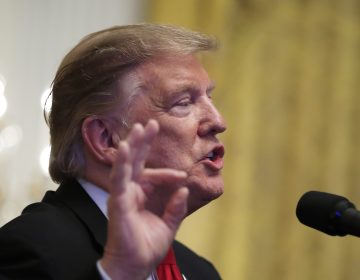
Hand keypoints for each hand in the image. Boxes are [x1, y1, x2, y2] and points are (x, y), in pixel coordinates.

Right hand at [100, 119, 188, 279]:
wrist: (136, 265)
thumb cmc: (147, 246)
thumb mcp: (168, 225)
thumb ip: (176, 207)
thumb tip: (184, 190)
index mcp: (141, 194)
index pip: (154, 175)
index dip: (168, 173)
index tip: (182, 176)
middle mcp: (130, 191)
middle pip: (136, 162)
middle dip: (143, 142)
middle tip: (150, 123)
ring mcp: (123, 194)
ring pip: (126, 165)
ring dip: (132, 146)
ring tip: (139, 128)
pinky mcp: (118, 201)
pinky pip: (119, 179)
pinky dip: (122, 163)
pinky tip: (126, 148)